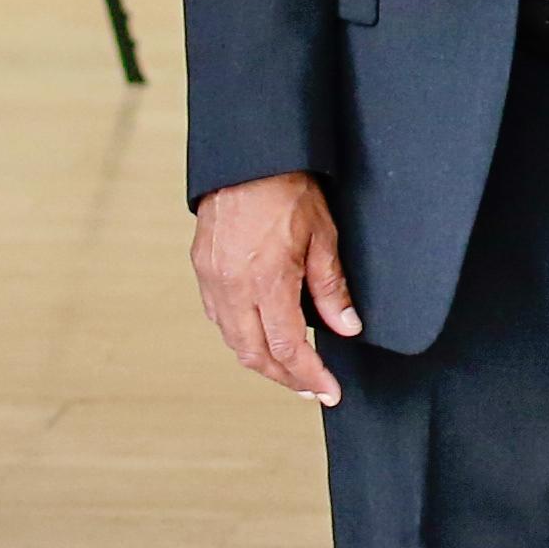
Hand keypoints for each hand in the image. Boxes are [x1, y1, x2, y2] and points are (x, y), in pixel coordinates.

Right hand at [192, 171, 360, 404]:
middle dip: (286, 378)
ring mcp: (212, 279)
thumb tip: (346, 328)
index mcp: (267, 281)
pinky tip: (260, 335)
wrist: (246, 156)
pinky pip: (218, 317)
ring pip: (232, 341)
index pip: (288, 348)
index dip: (310, 376)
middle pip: (255, 355)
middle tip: (312, 387)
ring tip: (290, 369)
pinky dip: (240, 335)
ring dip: (261, 360)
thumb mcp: (323, 236)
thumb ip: (332, 288)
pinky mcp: (202, 269)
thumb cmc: (286, 189)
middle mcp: (233, 287)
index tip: (329, 391)